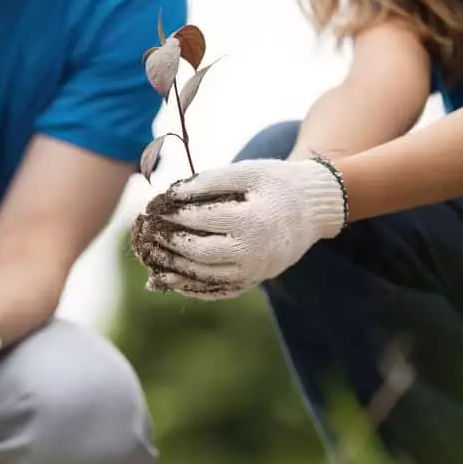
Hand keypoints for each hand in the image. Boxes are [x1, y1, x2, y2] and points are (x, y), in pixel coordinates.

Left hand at [132, 158, 345, 299]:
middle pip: (200, 254)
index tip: (153, 207)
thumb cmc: (277, 183)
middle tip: (147, 233)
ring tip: (151, 257)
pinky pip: (219, 291)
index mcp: (253, 221)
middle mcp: (255, 252)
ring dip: (175, 269)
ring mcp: (256, 271)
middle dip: (169, 244)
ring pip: (206, 277)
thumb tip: (170, 194)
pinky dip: (192, 288)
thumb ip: (208, 181)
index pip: (202, 220)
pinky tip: (170, 279)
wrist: (315, 207)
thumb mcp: (246, 172)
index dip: (174, 214)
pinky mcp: (255, 280)